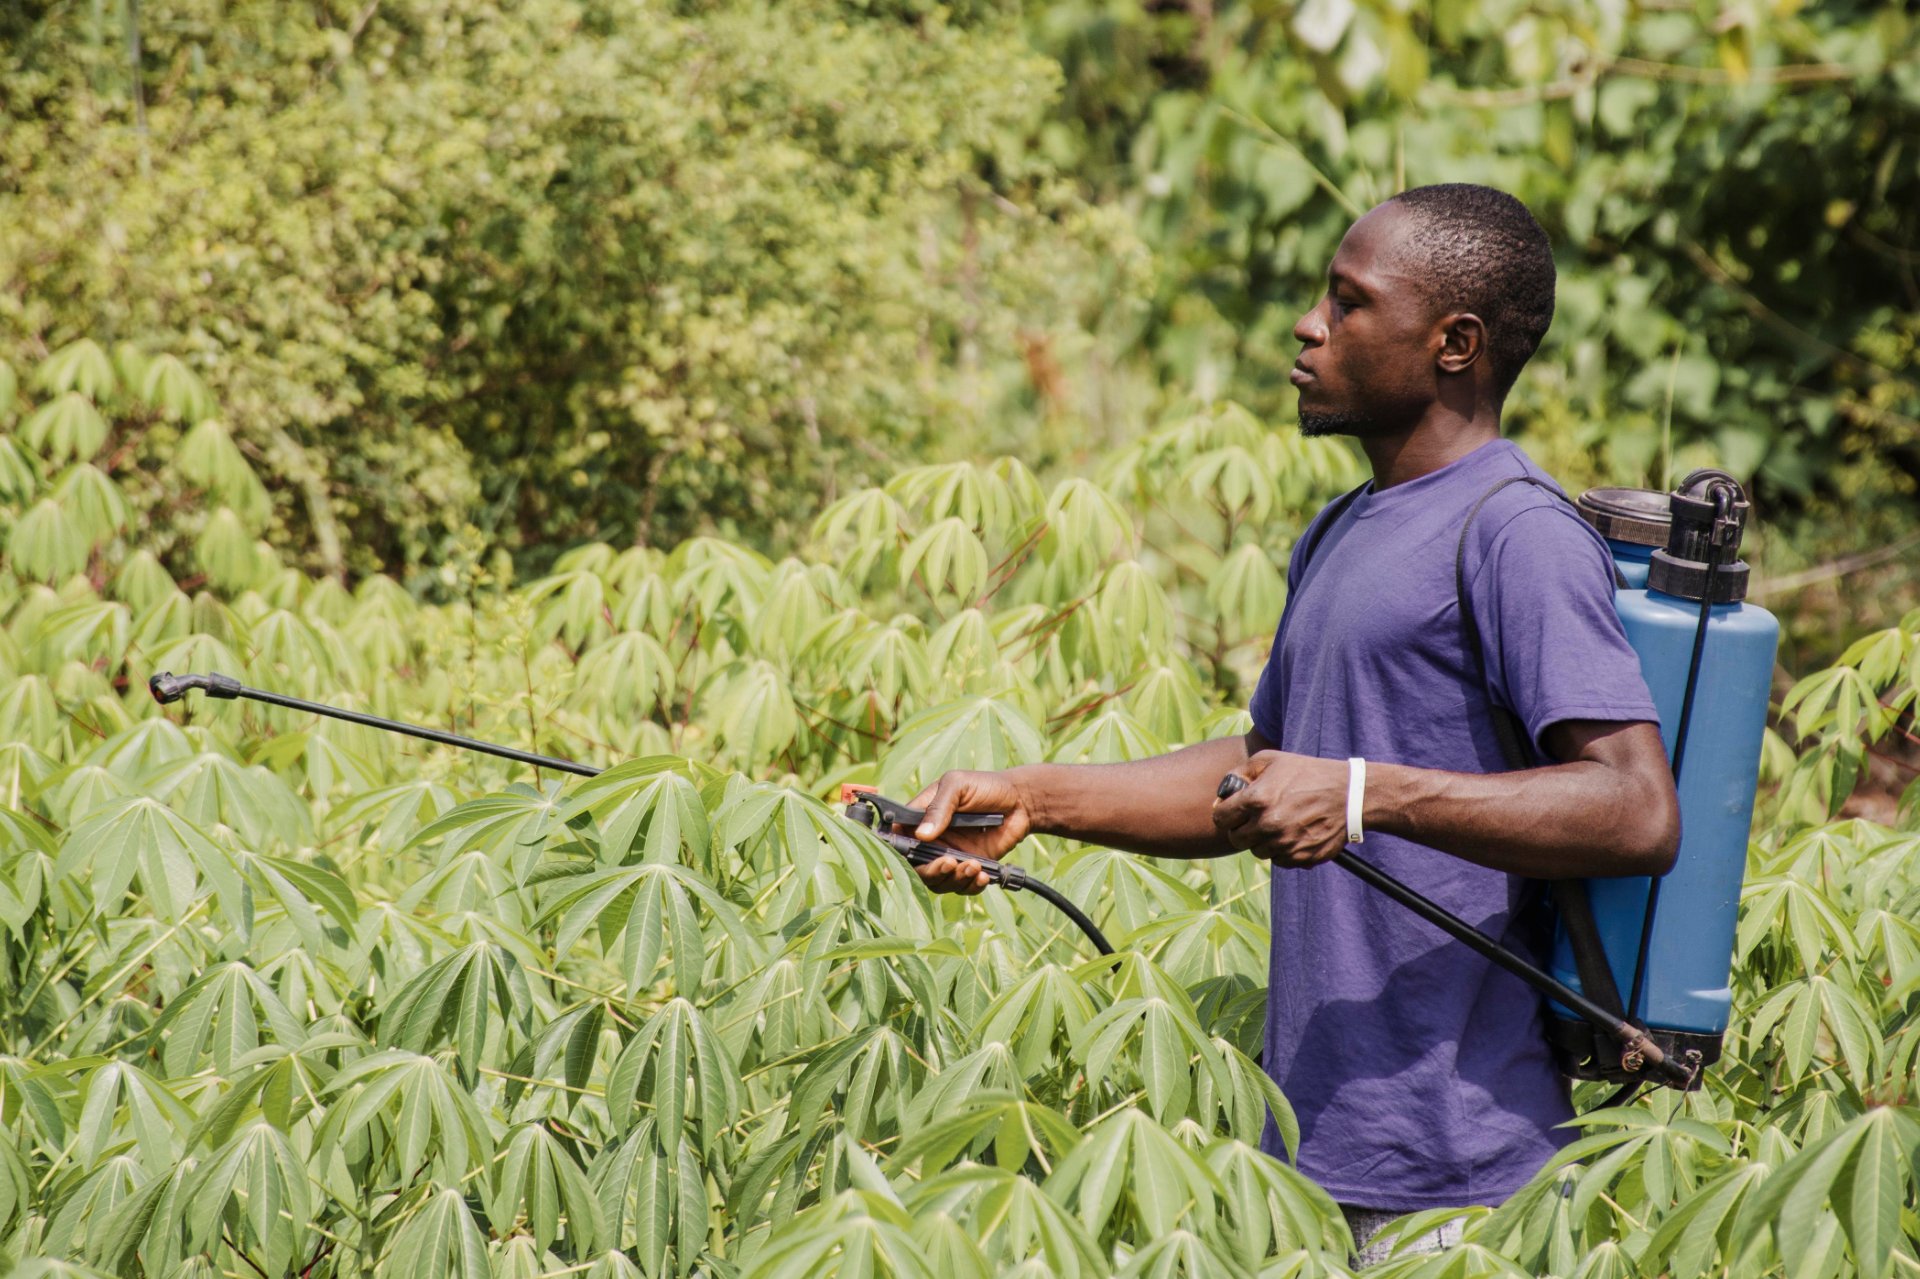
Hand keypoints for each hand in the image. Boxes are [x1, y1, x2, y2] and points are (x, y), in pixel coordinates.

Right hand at [902, 768, 1035, 894]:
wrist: (1021, 801)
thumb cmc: (986, 786)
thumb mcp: (958, 786)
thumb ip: (939, 807)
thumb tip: (921, 835)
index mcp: (922, 817)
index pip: (899, 837)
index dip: (895, 852)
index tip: (896, 865)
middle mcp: (933, 840)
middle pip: (917, 867)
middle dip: (931, 871)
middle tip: (949, 863)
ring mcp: (951, 854)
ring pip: (939, 881)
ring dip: (954, 879)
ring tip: (974, 866)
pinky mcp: (971, 866)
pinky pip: (963, 886)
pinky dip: (971, 886)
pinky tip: (983, 876)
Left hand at [1212, 750, 1349, 867]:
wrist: (1350, 794)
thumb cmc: (1308, 773)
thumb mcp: (1270, 760)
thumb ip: (1240, 773)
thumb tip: (1224, 794)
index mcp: (1256, 799)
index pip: (1220, 818)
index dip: (1224, 814)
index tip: (1231, 812)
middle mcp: (1268, 824)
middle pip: (1236, 839)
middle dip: (1241, 829)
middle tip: (1255, 819)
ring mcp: (1285, 843)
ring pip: (1258, 851)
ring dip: (1263, 840)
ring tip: (1279, 823)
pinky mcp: (1300, 857)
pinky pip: (1280, 860)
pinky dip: (1283, 850)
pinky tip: (1294, 833)